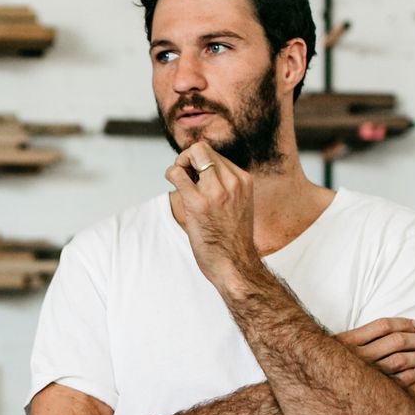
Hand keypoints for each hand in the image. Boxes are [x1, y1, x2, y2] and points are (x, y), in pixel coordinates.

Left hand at [164, 143, 259, 289]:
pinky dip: (171, 174)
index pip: (215, 154)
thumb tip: (200, 172)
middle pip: (202, 149)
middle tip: (183, 176)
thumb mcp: (239, 205)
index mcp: (243, 180)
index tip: (194, 178)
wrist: (236, 265)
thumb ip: (226, 187)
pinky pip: (177, 174)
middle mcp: (233, 182)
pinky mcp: (198, 203)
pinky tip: (173, 185)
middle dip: (187, 159)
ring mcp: (216, 191)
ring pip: (192, 154)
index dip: (199, 162)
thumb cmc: (232, 241)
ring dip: (179, 165)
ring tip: (179, 182)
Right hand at [337, 317, 414, 385]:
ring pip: (400, 360)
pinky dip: (411, 375)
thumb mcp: (337, 347)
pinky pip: (396, 381)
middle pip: (396, 342)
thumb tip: (390, 329)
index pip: (384, 325)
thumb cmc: (330, 365)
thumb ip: (359, 337)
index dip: (404, 323)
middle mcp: (357, 355)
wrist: (312, 390)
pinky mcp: (369, 390)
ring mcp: (364, 374)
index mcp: (349, 340)